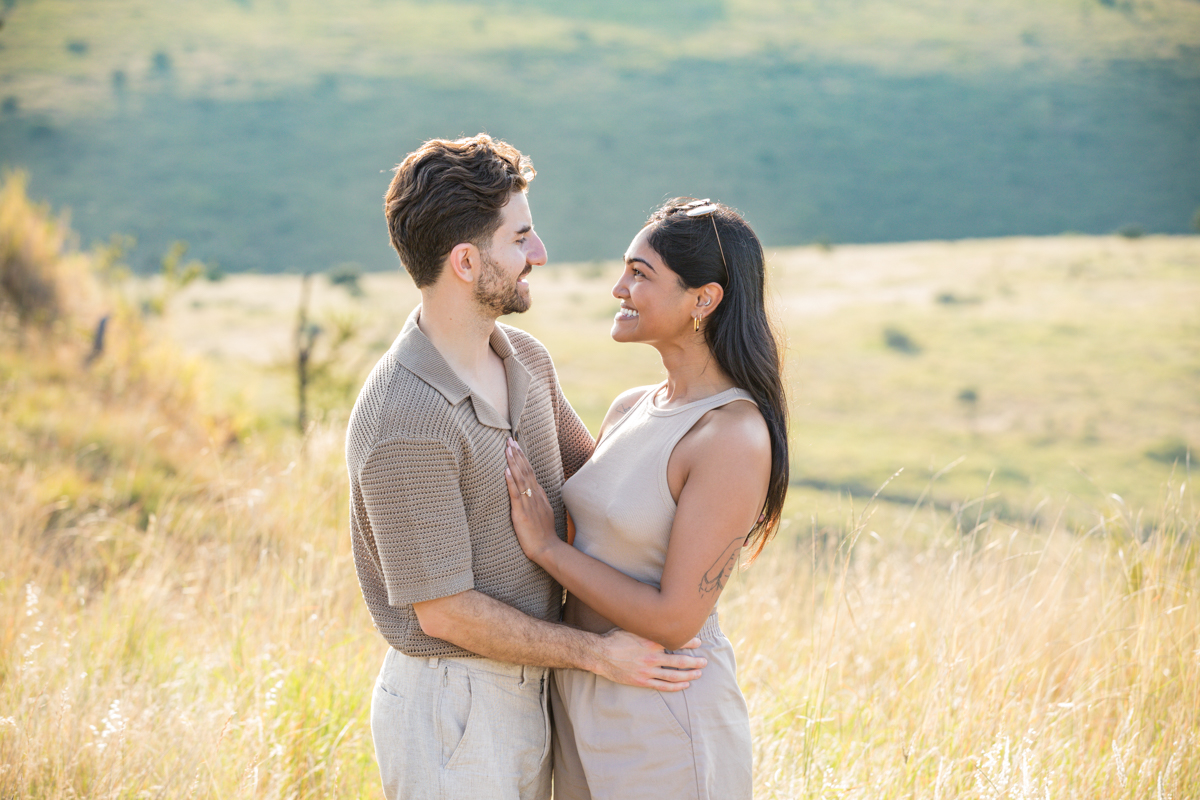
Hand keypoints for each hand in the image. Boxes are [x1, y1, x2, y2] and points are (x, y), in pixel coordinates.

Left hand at [504, 438, 558, 561]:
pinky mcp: (521, 513)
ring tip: (507, 449)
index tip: (515, 445)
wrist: (548, 548)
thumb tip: (532, 490)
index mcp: (539, 495)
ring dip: (513, 463)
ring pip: (521, 479)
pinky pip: (516, 495)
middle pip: (526, 471)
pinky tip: (506, 472)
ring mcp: (529, 504)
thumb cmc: (543, 533)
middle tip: (509, 440)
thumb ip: (537, 500)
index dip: (522, 458)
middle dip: (517, 454)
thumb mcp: (542, 512)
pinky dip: (511, 482)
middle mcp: (535, 496)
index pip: (530, 471)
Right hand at [593, 629, 706, 691]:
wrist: (599, 654)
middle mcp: (651, 656)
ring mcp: (647, 671)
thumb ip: (648, 627)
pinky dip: (676, 686)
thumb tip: (662, 619)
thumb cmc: (616, 638)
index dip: (690, 642)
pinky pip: (663, 686)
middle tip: (704, 662)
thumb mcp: (633, 627)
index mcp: (650, 641)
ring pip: (674, 675)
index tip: (699, 643)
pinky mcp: (642, 681)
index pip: (676, 642)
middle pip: (680, 661)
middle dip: (695, 662)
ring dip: (689, 675)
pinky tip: (685, 685)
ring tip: (698, 674)